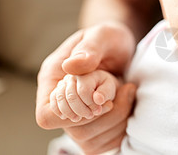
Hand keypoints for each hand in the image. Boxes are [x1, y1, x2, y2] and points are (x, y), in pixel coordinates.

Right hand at [36, 22, 135, 152]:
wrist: (121, 45)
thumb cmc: (109, 37)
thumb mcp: (102, 35)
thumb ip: (88, 49)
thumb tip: (71, 66)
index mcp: (54, 80)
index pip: (46, 115)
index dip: (72, 114)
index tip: (99, 99)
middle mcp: (63, 101)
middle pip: (75, 132)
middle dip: (105, 116)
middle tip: (125, 90)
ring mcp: (79, 114)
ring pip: (91, 140)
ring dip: (117, 120)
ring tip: (129, 92)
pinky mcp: (96, 123)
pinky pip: (106, 142)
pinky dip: (123, 128)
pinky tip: (130, 104)